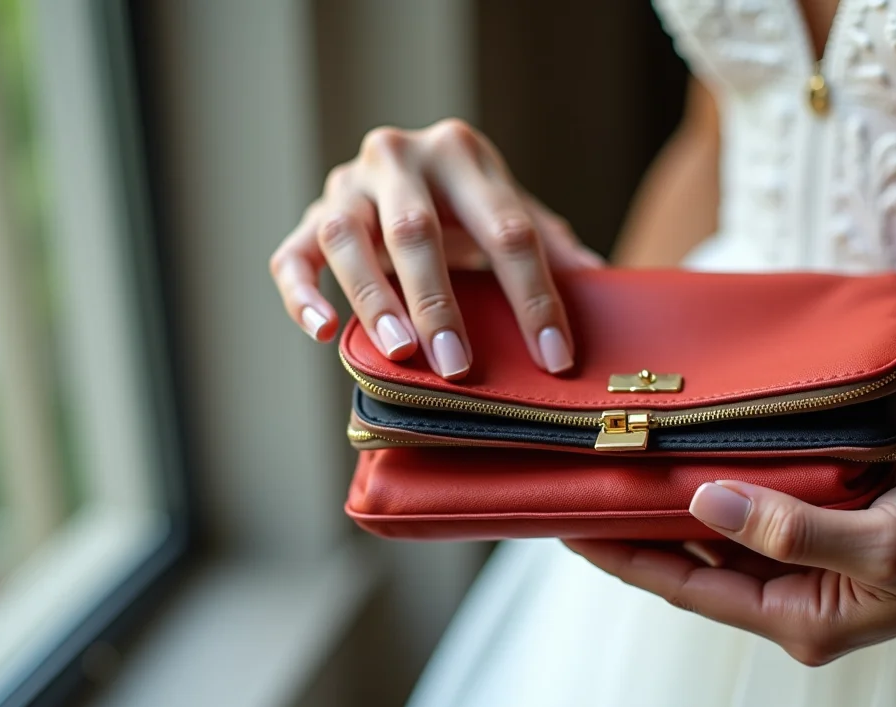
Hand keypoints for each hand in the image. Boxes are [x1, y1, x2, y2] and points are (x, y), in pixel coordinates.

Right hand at [269, 118, 602, 378]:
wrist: (408, 170)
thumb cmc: (469, 206)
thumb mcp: (514, 213)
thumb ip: (553, 248)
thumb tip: (605, 284)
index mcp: (461, 153)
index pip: (506, 228)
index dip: (534, 296)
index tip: (554, 357)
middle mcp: (398, 157)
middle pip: (415, 229)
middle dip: (439, 300)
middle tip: (458, 365)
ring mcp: (346, 185)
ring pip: (346, 239)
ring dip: (372, 296)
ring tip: (399, 350)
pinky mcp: (308, 217)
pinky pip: (291, 256)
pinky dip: (302, 294)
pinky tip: (323, 331)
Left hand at [567, 468, 895, 665]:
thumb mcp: (882, 541)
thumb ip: (791, 527)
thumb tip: (702, 501)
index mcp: (797, 617)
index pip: (683, 587)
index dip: (620, 555)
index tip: (565, 521)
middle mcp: (793, 599)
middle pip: (690, 564)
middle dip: (634, 527)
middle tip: (577, 483)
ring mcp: (808, 568)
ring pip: (720, 536)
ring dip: (674, 502)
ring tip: (620, 463)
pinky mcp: (825, 534)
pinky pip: (757, 510)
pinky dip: (725, 483)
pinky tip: (697, 451)